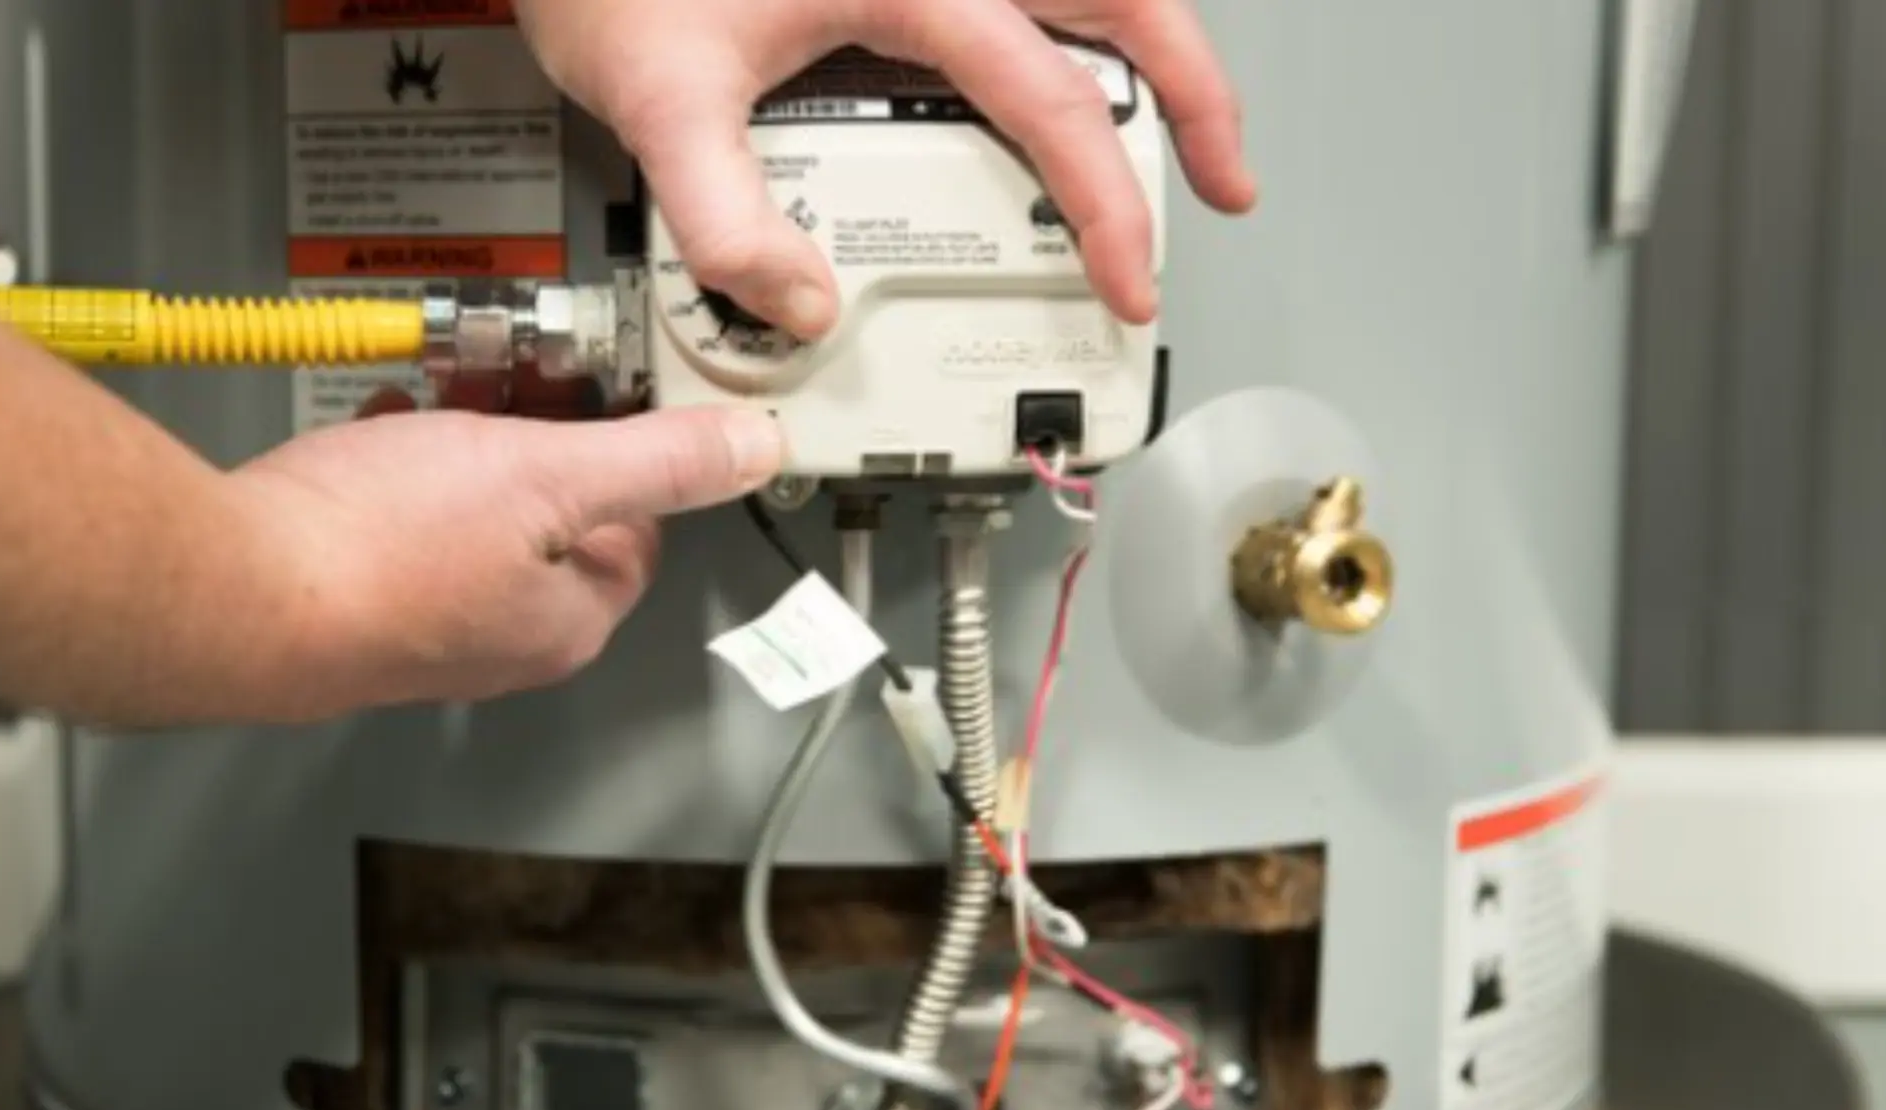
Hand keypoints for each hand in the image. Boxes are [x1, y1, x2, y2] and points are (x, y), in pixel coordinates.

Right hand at [230, 392, 781, 710]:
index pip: (639, 530)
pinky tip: (381, 424)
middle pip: (553, 516)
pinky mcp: (355, 595)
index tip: (605, 390)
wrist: (233, 587)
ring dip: (466, 442)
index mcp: (567, 622)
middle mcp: (501, 637)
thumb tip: (751, 450)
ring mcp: (424, 621)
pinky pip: (401, 517)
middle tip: (513, 379)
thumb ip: (658, 460)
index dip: (628, 450)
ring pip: (474, 511)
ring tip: (444, 391)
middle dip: (535, 434)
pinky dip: (400, 462)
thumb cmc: (381, 549)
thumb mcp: (549, 475)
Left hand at [515, 0, 1252, 334]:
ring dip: (1152, 46)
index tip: (1127, 282)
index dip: (1105, 203)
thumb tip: (803, 304)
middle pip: (1127, 1)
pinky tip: (1073, 65)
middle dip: (1197, 96)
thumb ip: (731, 220)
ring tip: (1183, 124)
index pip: (1051, 102)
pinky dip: (1078, 23)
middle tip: (1227, 183)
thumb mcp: (657, 99)